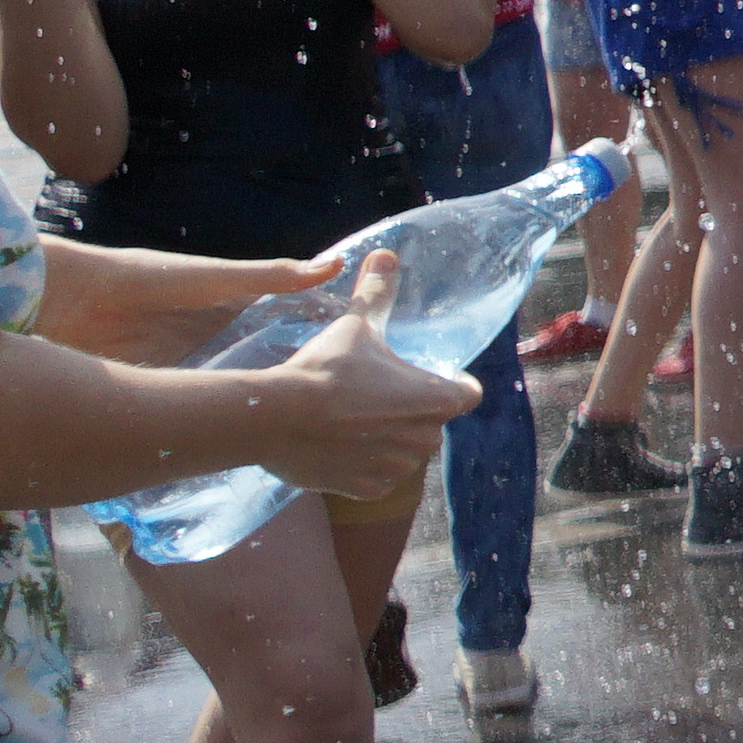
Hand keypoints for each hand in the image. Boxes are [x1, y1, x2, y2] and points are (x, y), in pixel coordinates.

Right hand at [258, 257, 478, 494]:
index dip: (450, 383)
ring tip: (349, 419)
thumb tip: (385, 252)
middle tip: (372, 394)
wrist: (275, 417)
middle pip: (431, 422)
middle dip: (409, 410)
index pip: (466, 392)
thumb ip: (377, 292)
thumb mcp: (355, 324)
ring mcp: (399, 468)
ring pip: (402, 451)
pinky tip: (337, 446)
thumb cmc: (324, 369)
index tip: (426, 375)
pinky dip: (362, 464)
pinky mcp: (369, 490)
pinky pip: (376, 476)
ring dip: (385, 438)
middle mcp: (427, 438)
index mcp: (438, 399)